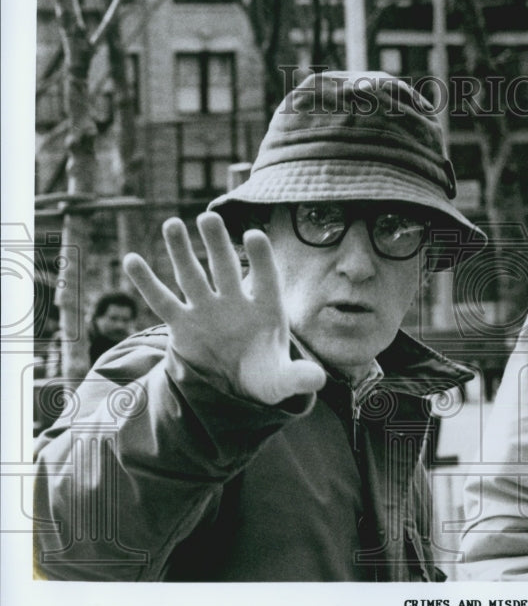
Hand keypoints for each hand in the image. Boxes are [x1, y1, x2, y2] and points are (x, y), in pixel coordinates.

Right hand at [123, 213, 325, 405]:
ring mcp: (207, 311)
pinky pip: (162, 301)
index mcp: (266, 310)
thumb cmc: (266, 377)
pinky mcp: (182, 325)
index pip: (266, 279)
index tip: (254, 235)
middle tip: (209, 218)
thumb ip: (298, 377)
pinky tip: (131, 260)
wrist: (238, 387)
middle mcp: (235, 303)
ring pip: (193, 276)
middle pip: (226, 268)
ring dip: (182, 251)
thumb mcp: (283, 381)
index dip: (261, 258)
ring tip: (173, 224)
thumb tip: (319, 378)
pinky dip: (147, 282)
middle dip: (218, 245)